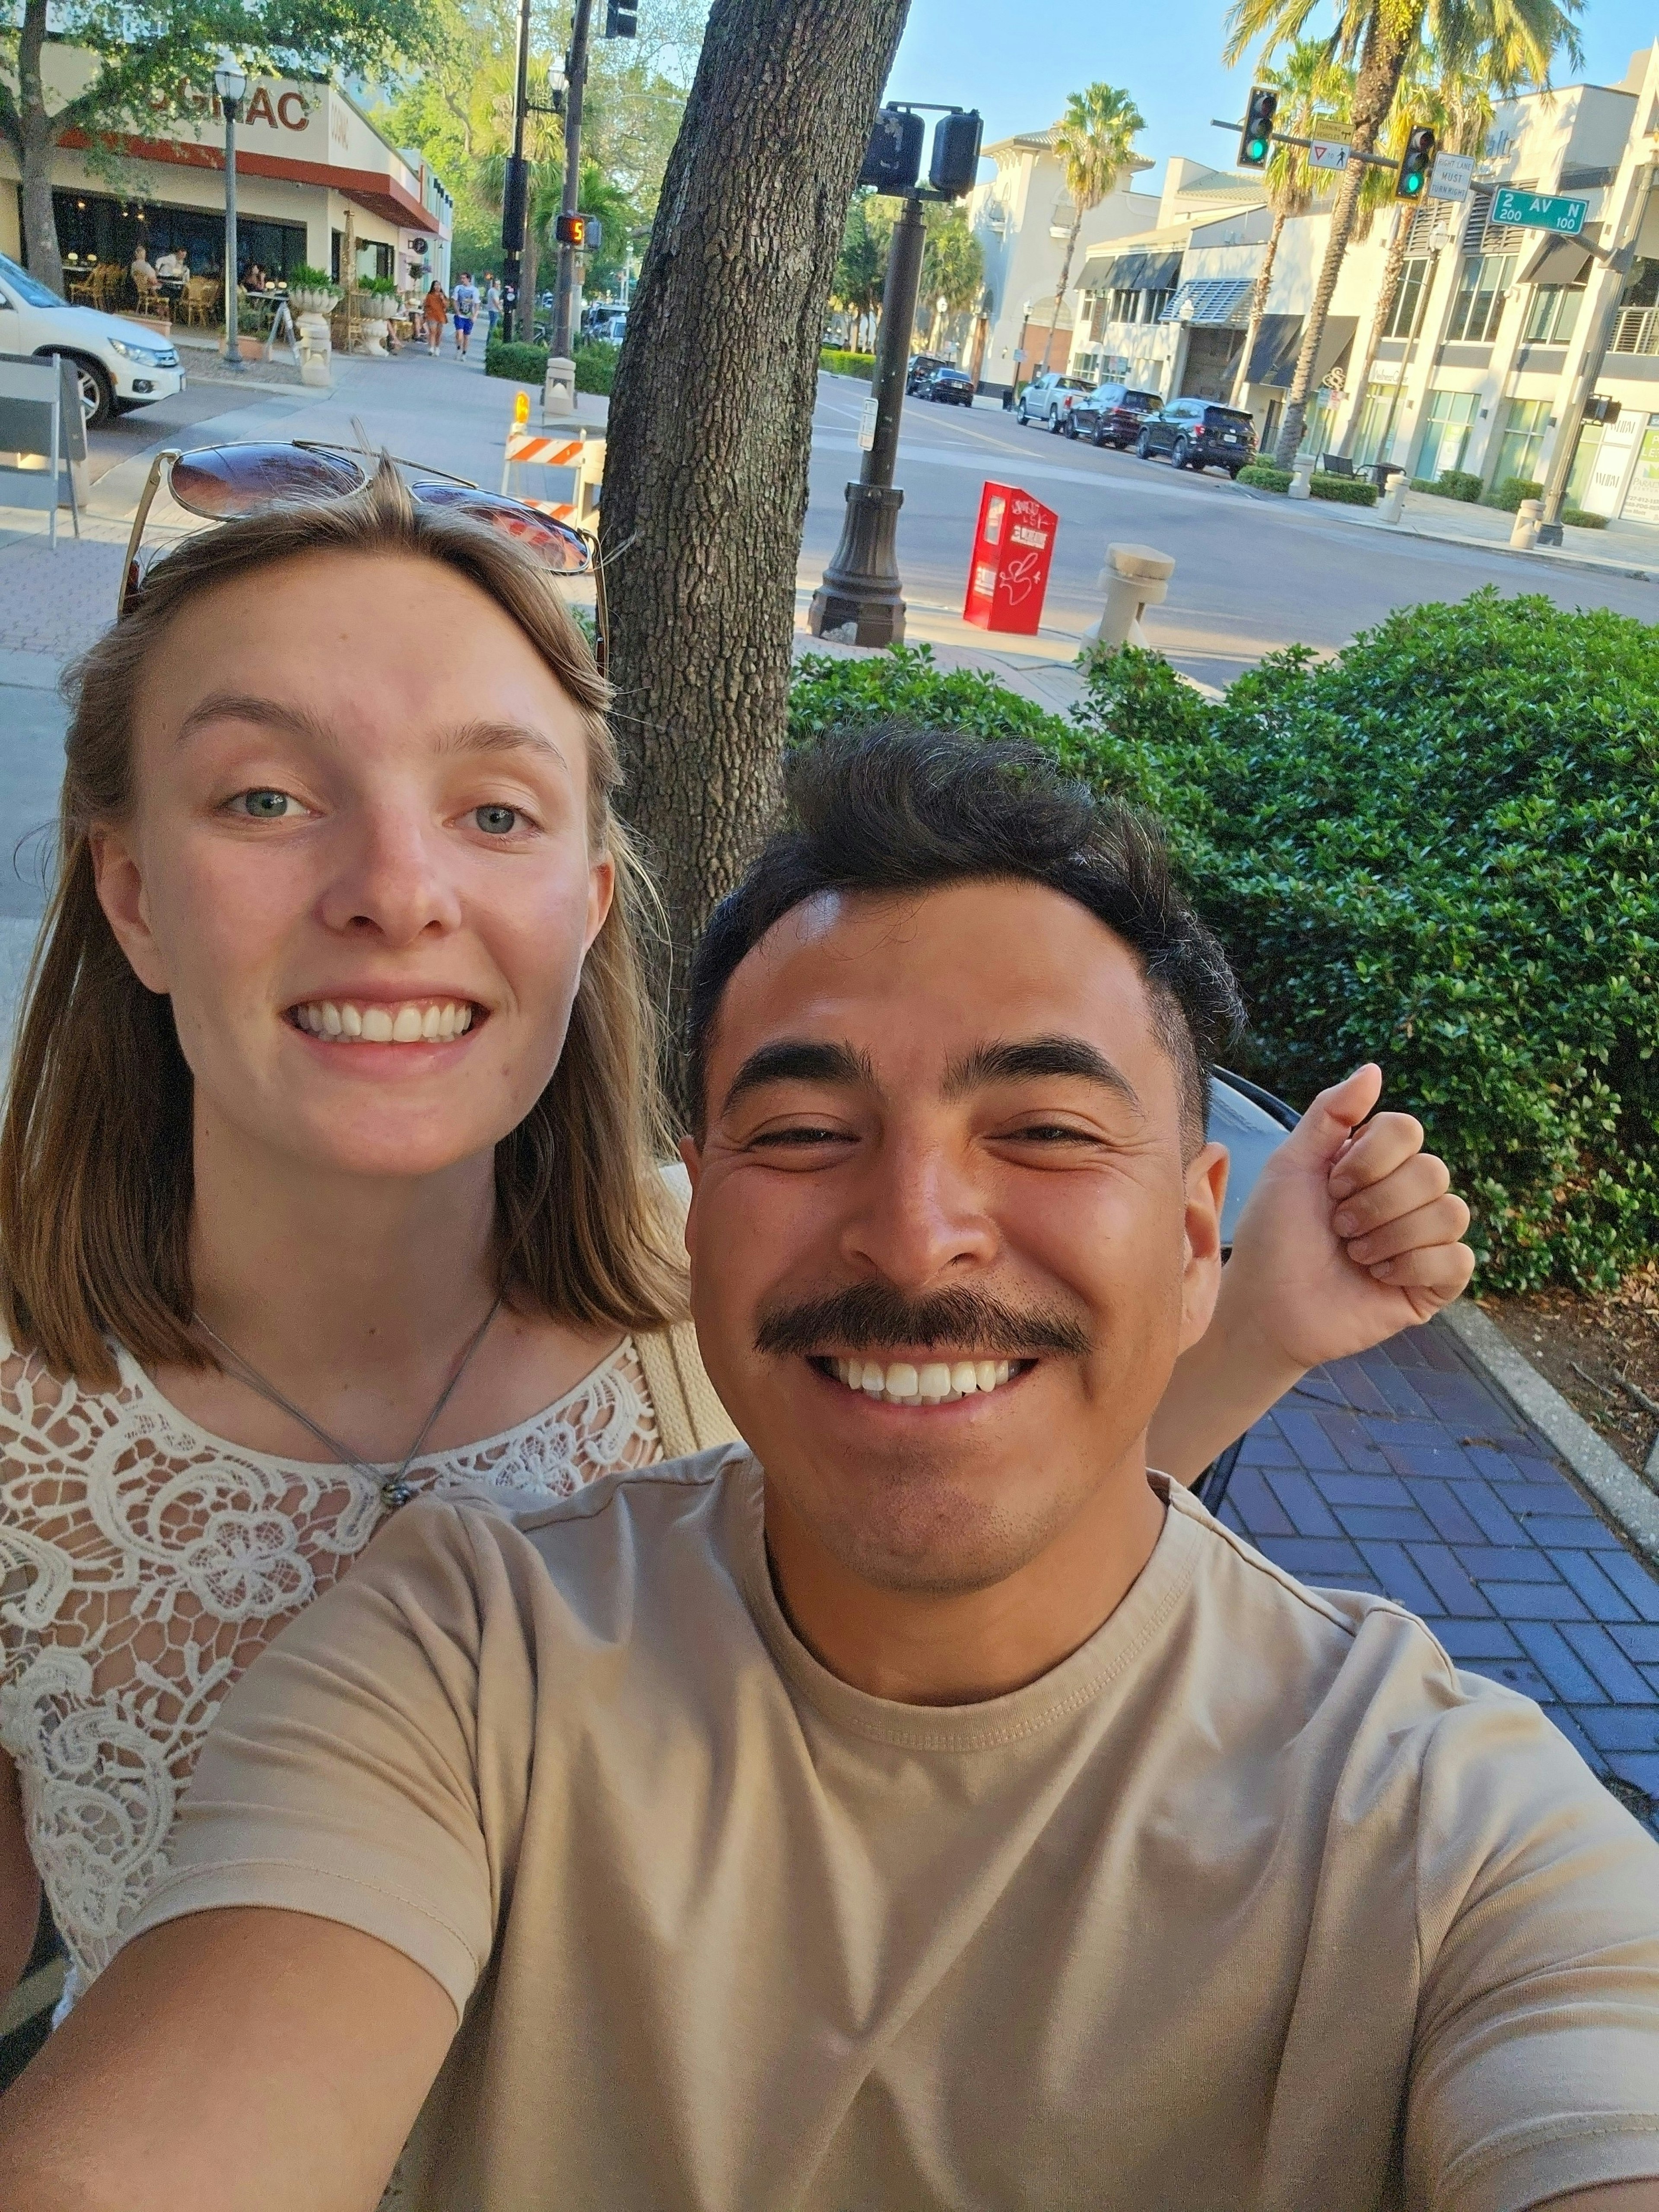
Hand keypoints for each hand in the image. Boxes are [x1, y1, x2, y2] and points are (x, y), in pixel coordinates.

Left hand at [1219, 1064, 1473, 1375]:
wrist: (1267, 1305)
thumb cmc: (1274, 1235)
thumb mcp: (1292, 1164)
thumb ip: (1331, 1113)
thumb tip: (1373, 1069)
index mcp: (1377, 1162)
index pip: (1408, 1130)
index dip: (1369, 1159)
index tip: (1330, 1186)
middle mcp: (1407, 1195)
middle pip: (1433, 1171)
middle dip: (1375, 1202)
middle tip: (1338, 1227)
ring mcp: (1424, 1240)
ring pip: (1451, 1213)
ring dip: (1391, 1235)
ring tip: (1354, 1254)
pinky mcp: (1433, 1284)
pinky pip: (1458, 1259)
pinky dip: (1412, 1266)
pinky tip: (1377, 1278)